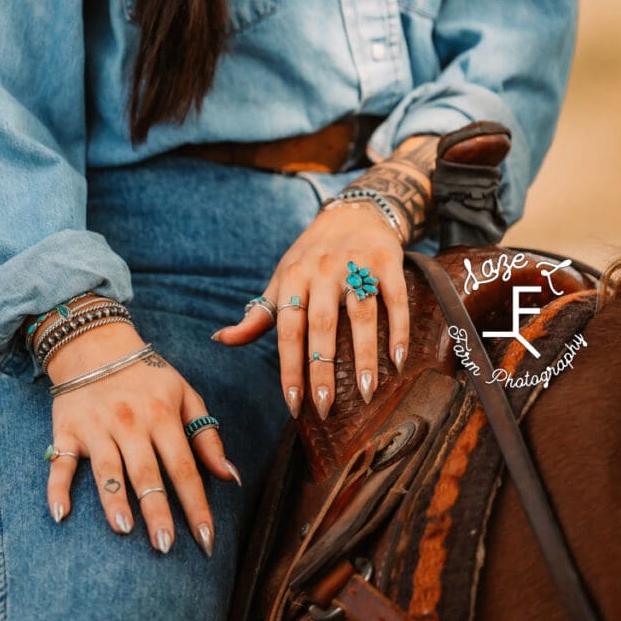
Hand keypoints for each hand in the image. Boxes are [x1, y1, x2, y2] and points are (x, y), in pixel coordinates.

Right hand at [44, 322, 241, 553]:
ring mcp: (97, 428)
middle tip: (166, 547)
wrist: (96, 345)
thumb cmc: (148, 376)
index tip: (206, 540)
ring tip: (124, 530)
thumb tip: (231, 477)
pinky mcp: (67, 431)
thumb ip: (207, 436)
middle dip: (157, 511)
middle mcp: (130, 423)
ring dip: (114, 499)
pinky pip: (60, 463)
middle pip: (146, 473)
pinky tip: (61, 514)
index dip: (196, 505)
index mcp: (163, 415)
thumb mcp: (185, 395)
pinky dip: (58, 488)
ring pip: (107, 468)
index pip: (184, 467)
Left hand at [211, 203, 408, 419]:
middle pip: (322, 325)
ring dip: (365, 355)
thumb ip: (258, 314)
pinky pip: (395, 299)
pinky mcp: (388, 262)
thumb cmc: (312, 256)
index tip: (294, 404)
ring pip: (362, 314)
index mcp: (294, 277)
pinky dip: (399, 329)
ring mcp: (357, 265)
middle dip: (323, 368)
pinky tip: (399, 360)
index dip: (290, 368)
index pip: (288, 328)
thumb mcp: (282, 279)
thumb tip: (221, 340)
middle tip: (325, 407)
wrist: (354, 213)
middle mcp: (323, 270)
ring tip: (366, 391)